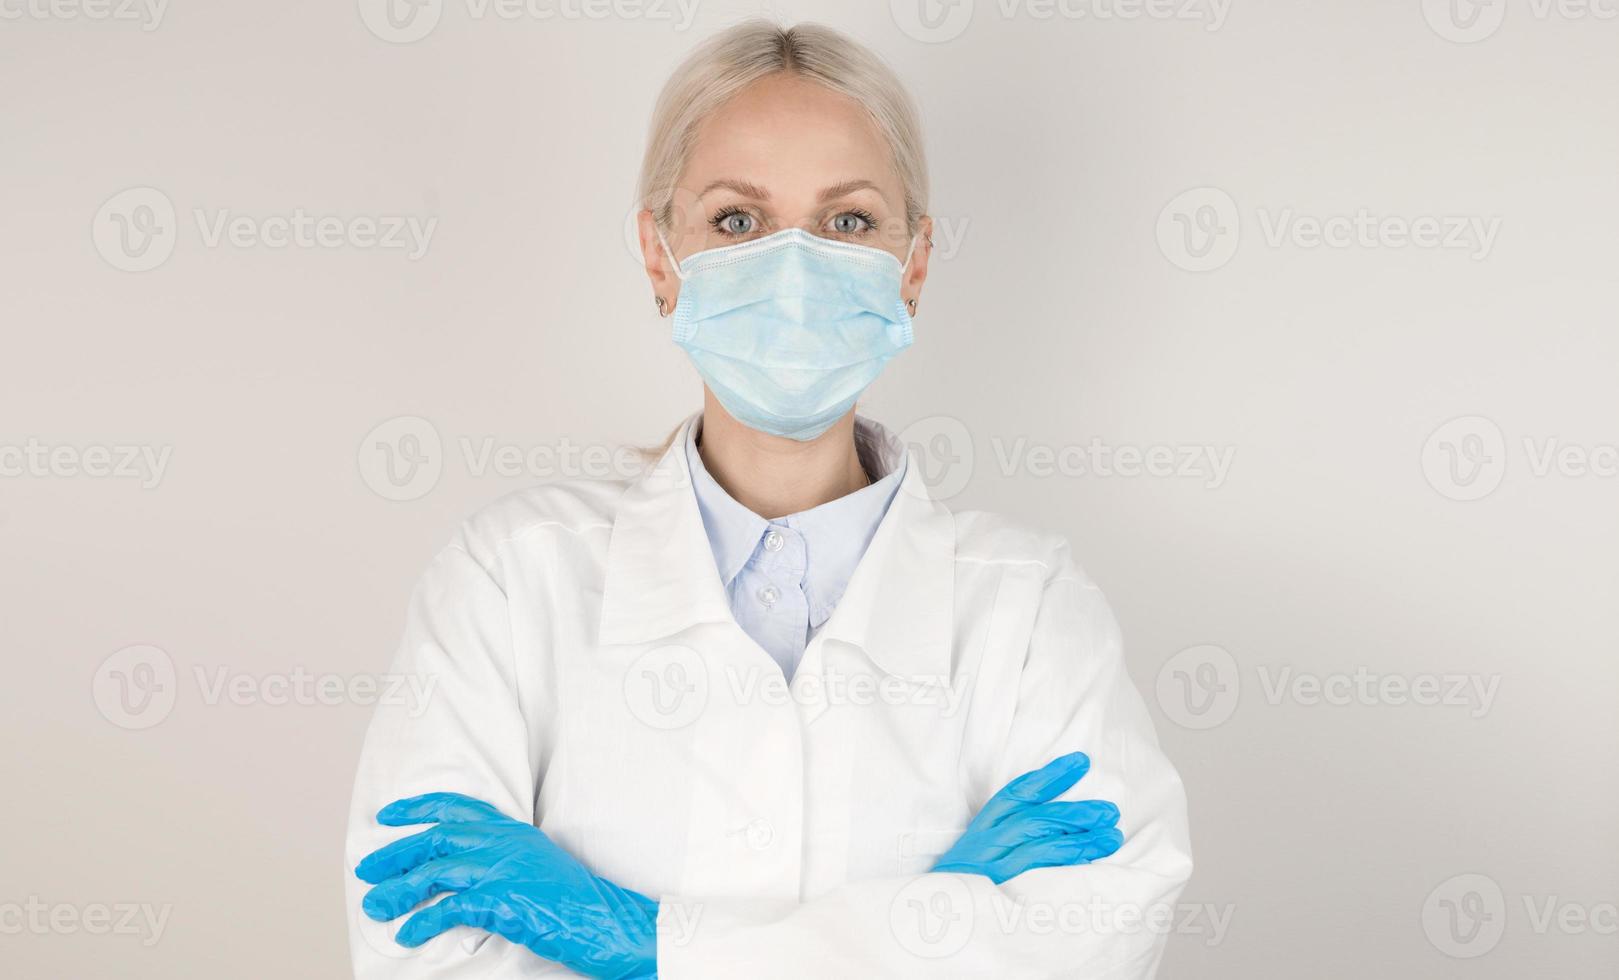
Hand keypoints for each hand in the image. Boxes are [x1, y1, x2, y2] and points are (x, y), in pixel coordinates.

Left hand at [355, 792, 657, 979]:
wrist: (606, 920)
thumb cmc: (575, 900)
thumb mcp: (539, 865)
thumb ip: (505, 859)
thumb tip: (465, 874)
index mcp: (514, 831)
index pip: (459, 808)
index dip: (419, 808)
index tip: (389, 815)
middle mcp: (507, 843)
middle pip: (438, 838)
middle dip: (396, 853)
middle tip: (367, 869)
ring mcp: (505, 869)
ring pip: (437, 871)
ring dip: (400, 890)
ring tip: (376, 906)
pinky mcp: (504, 900)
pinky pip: (450, 908)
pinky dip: (424, 922)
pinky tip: (410, 934)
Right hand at [930, 752, 1122, 883]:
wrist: (928, 919)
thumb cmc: (963, 887)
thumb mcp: (978, 856)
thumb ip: (1009, 838)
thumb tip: (1058, 828)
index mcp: (982, 829)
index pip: (1017, 793)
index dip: (1050, 775)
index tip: (1081, 761)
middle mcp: (985, 842)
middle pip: (1034, 816)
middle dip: (1075, 811)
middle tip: (1110, 810)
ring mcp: (990, 865)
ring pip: (1038, 841)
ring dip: (1079, 838)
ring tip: (1111, 836)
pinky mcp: (997, 887)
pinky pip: (1036, 870)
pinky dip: (1064, 863)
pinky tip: (1088, 860)